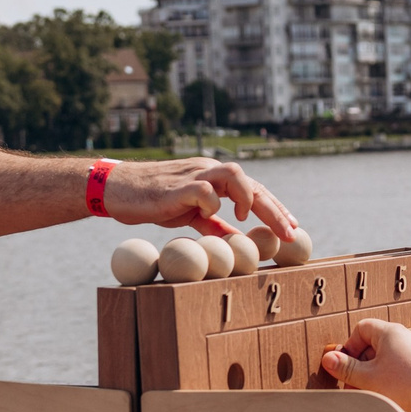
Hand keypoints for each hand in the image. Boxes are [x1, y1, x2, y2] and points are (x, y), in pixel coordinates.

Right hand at [102, 158, 295, 239]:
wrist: (117, 190)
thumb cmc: (153, 201)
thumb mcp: (189, 214)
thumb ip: (213, 224)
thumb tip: (236, 241)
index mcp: (214, 177)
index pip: (254, 188)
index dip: (275, 207)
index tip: (292, 228)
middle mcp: (208, 170)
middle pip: (252, 183)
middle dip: (274, 209)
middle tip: (290, 233)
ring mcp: (194, 175)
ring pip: (234, 174)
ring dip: (249, 197)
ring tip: (246, 218)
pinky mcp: (178, 186)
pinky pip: (205, 190)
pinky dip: (213, 204)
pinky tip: (210, 215)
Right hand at [320, 318, 410, 411]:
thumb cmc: (407, 383)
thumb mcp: (368, 377)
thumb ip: (346, 368)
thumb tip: (328, 359)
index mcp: (389, 332)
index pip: (361, 329)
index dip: (350, 347)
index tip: (346, 365)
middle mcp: (402, 337)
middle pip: (371, 345)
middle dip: (359, 365)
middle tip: (353, 384)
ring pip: (384, 359)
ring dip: (372, 374)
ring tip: (370, 392)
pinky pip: (397, 367)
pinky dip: (387, 379)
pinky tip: (387, 395)